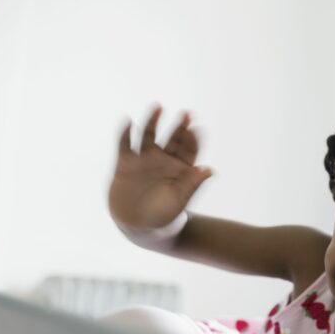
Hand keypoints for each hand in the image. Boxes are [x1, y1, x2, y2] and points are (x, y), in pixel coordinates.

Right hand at [109, 105, 212, 231]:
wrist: (137, 226)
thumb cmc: (163, 216)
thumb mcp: (179, 200)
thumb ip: (192, 184)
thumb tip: (209, 169)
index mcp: (179, 169)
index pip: (188, 149)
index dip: (193, 139)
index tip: (196, 129)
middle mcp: (163, 160)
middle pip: (172, 138)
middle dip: (179, 126)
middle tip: (187, 114)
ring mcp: (144, 160)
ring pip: (148, 136)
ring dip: (153, 121)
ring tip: (158, 107)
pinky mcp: (125, 164)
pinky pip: (125, 145)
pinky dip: (125, 133)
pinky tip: (128, 122)